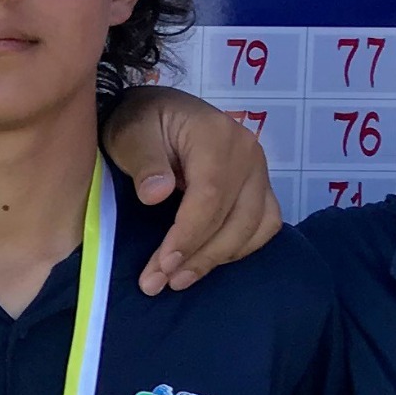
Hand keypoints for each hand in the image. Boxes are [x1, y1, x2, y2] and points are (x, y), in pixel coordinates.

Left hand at [102, 86, 280, 294]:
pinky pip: (265, 224)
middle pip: (236, 217)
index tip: (162, 265)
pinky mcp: (261, 187)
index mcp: (217, 136)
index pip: (210, 196)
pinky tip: (210, 260)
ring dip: (219, 257)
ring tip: (180, 278)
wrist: (159, 112)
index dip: (189, 235)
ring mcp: (259, 171)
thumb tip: (157, 194)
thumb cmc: (141, 123)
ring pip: (255, 227)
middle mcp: (248, 153)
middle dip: (199, 256)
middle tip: (161, 282)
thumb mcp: (130, 135)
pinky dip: (242, 247)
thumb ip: (144, 161)